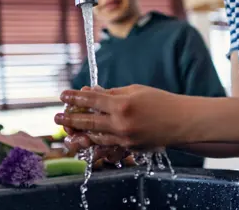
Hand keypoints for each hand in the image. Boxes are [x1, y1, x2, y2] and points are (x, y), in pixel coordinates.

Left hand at [55, 85, 191, 149]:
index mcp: (122, 104)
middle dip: (70, 120)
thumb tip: (91, 93)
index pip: (91, 101)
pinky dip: (97, 140)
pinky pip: (108, 145)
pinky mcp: (130, 148)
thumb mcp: (135, 90)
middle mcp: (121, 123)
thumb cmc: (160, 101)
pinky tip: (89, 136)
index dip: (75, 98)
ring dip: (81, 132)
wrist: (182, 122)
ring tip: (70, 129)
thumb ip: (111, 94)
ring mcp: (125, 138)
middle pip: (88, 122)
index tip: (63, 95)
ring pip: (95, 137)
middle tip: (56, 118)